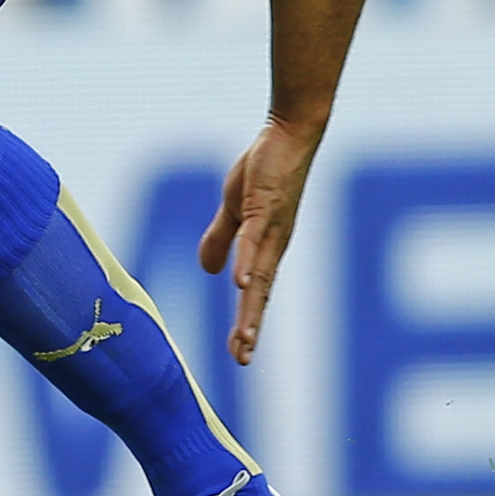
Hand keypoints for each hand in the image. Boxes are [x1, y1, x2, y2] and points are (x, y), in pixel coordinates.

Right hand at [197, 115, 320, 364]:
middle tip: (242, 359)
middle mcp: (273, 246)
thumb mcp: (234, 210)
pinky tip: (241, 283)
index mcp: (265, 249)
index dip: (248, 324)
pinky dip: (247, 263)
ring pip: (258, 276)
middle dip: (250, 328)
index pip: (256, 294)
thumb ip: (221, 240)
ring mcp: (270, 229)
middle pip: (260, 295)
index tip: (239, 355)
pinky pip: (253, 240)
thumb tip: (207, 270)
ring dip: (251, 308)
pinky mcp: (265, 208)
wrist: (287, 136)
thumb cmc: (265, 171)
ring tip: (246, 336)